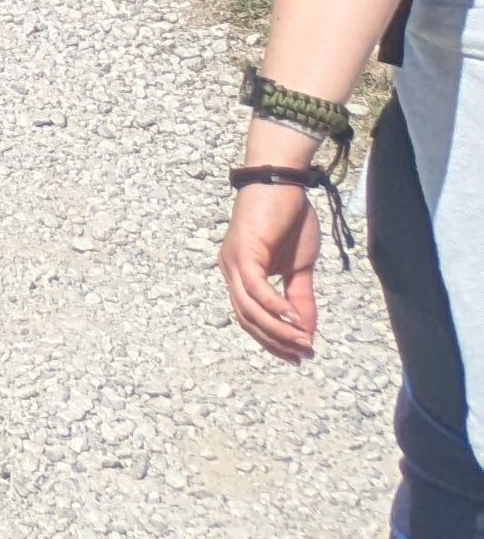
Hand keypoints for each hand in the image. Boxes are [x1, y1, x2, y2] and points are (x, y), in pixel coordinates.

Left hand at [222, 170, 324, 361]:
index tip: (298, 356)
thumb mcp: (299, 267)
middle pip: (246, 319)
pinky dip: (274, 306)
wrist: (283, 183)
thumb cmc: (289, 220)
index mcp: (240, 275)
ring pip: (249, 309)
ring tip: (304, 342)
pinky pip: (255, 288)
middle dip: (276, 342)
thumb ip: (300, 298)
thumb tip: (308, 332)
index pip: (249, 318)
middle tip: (303, 355)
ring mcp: (233, 261)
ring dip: (278, 330)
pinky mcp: (243, 251)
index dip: (272, 341)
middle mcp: (230, 271)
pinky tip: (294, 319)